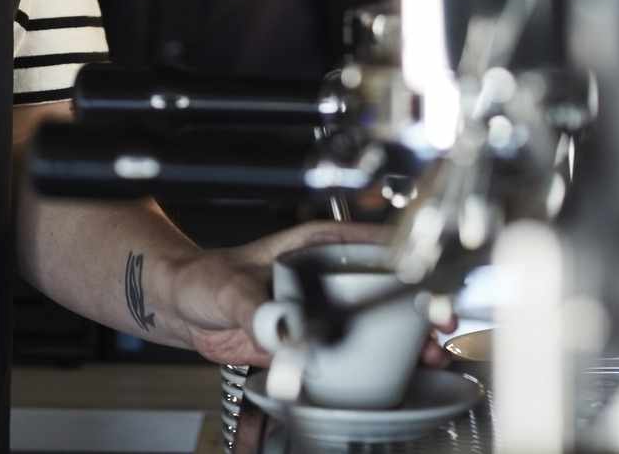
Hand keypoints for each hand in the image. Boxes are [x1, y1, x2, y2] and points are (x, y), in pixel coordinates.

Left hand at [165, 221, 456, 369]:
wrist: (181, 307)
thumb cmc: (202, 278)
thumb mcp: (230, 286)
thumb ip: (256, 308)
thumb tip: (283, 329)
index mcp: (316, 246)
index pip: (374, 246)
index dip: (407, 263)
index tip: (426, 284)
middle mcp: (328, 274)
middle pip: (387, 285)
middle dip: (420, 305)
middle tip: (437, 327)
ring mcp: (325, 307)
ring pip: (380, 319)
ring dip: (408, 337)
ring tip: (429, 355)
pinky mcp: (316, 340)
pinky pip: (355, 350)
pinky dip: (381, 362)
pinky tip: (398, 372)